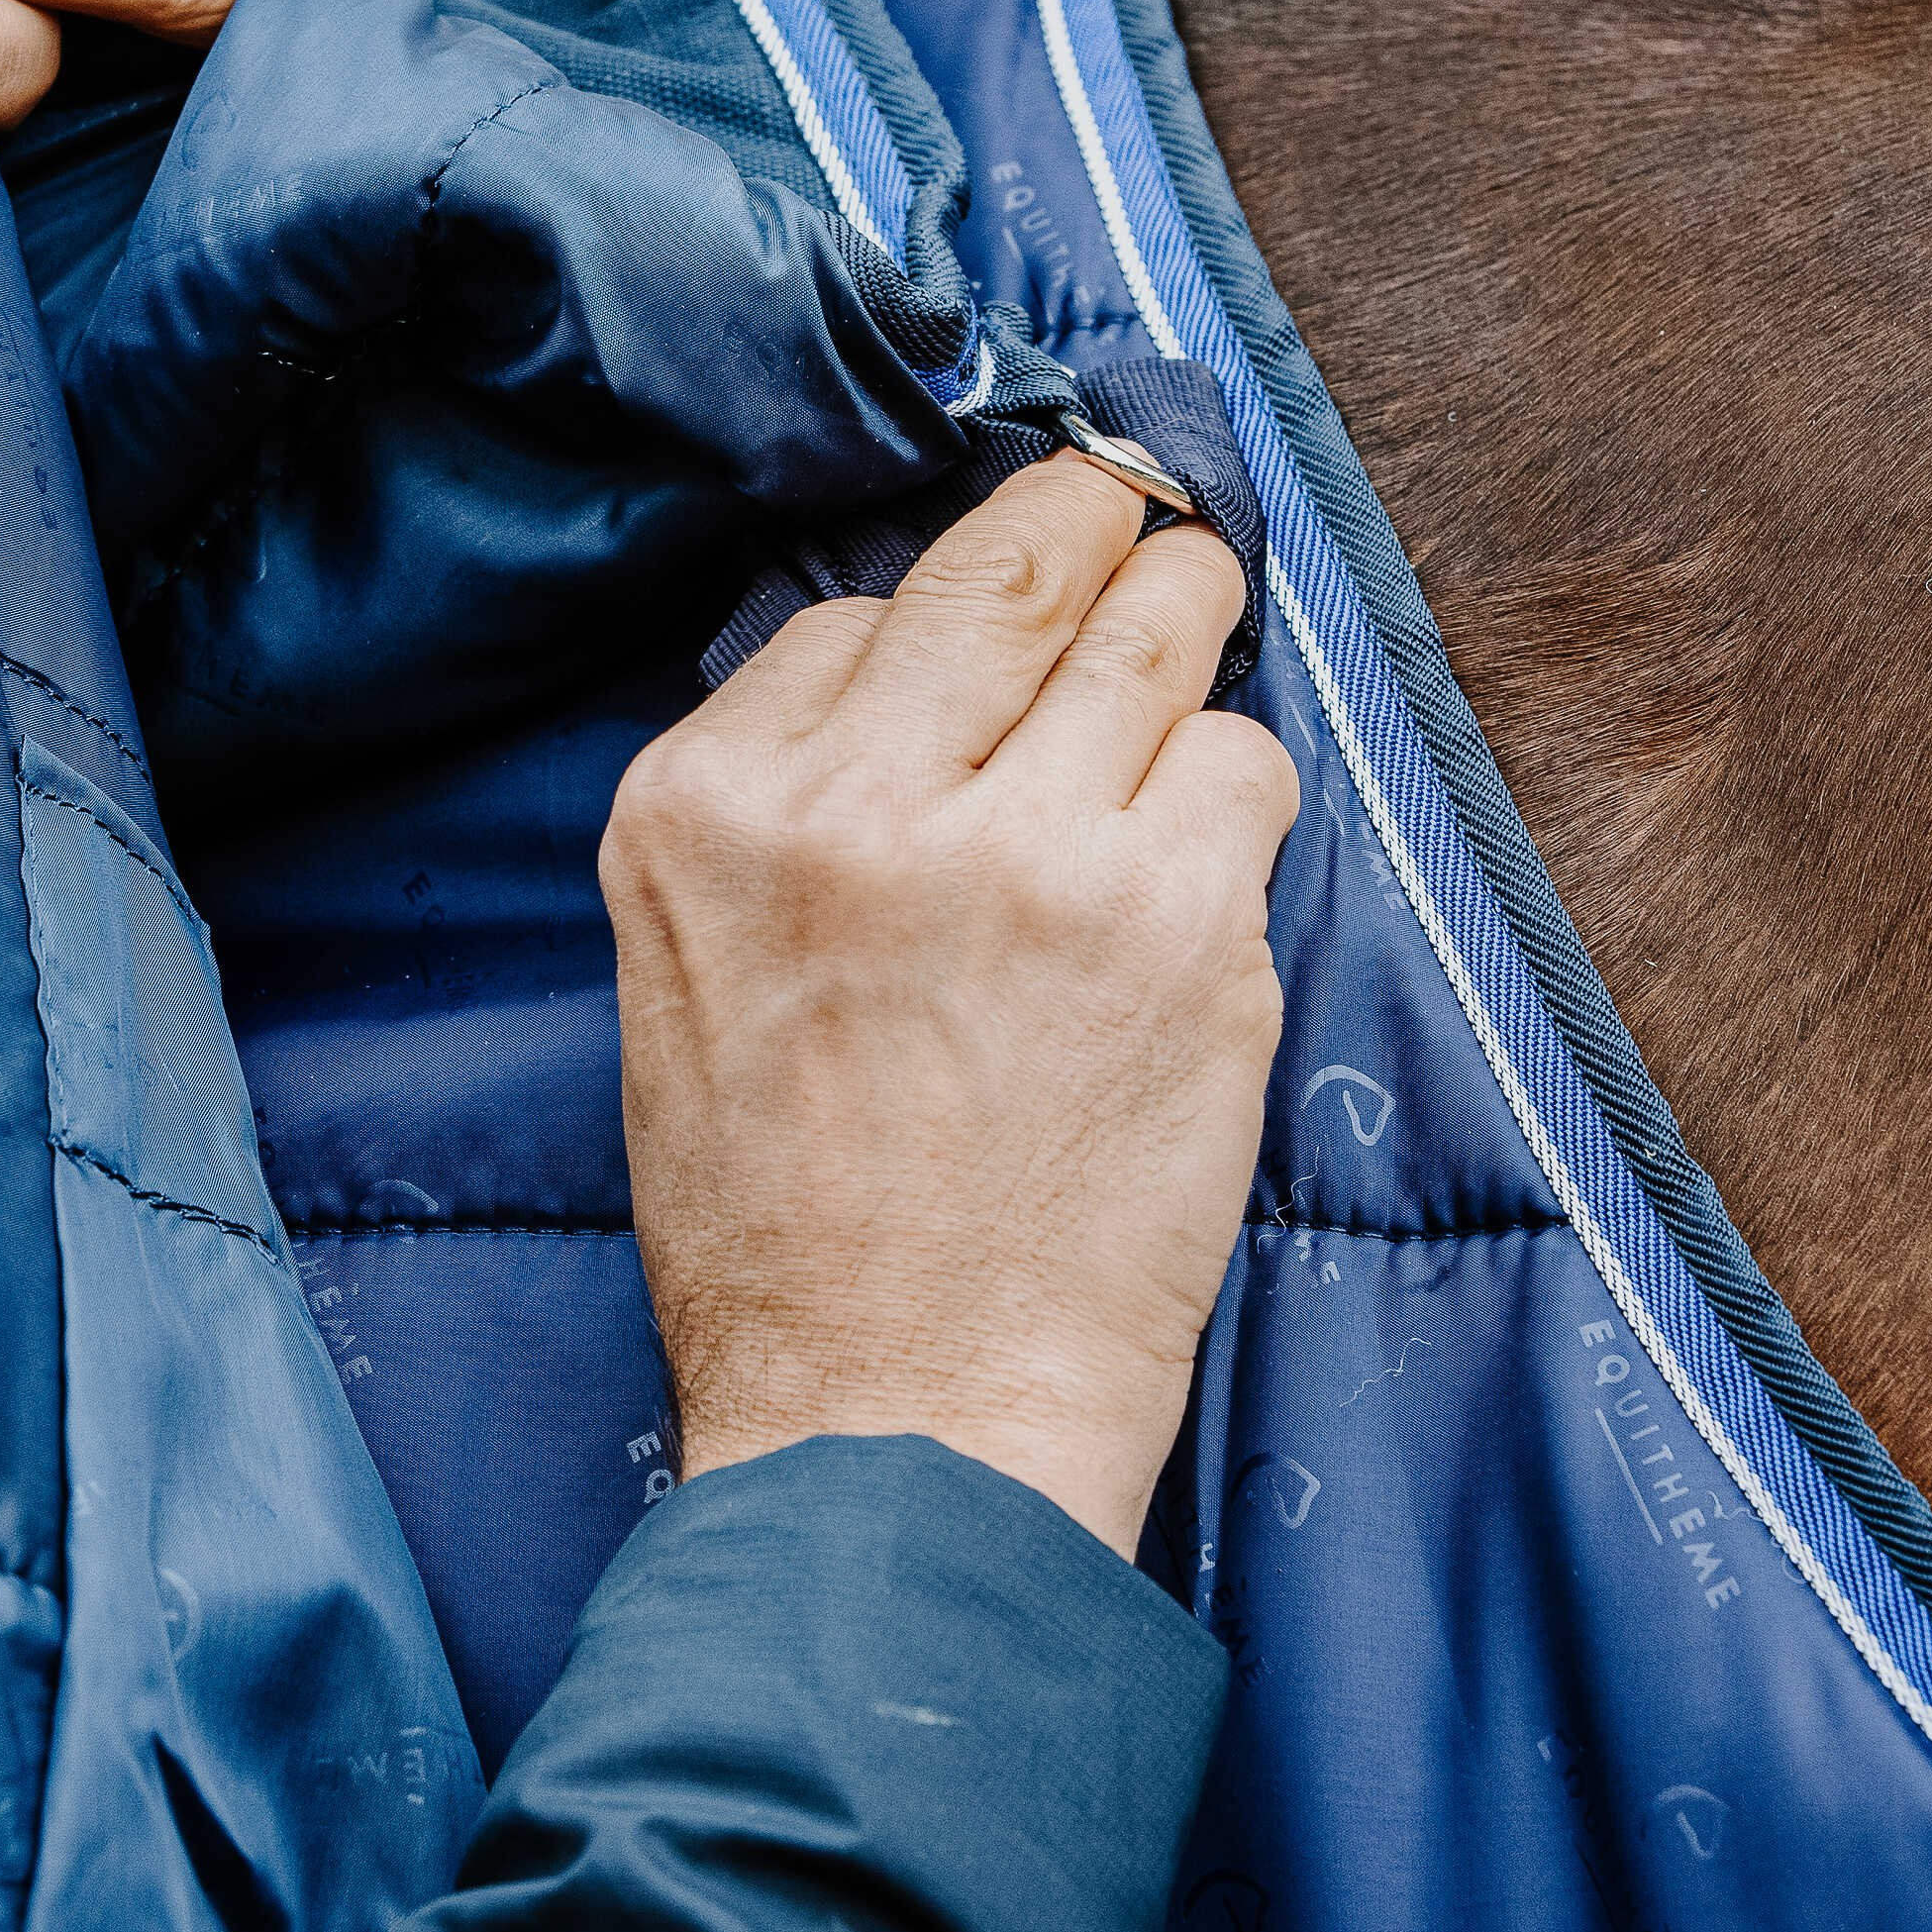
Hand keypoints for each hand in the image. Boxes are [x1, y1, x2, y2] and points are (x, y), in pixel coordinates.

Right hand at [600, 460, 1298, 1555]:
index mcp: (702, 812)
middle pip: (1014, 558)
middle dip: (1097, 517)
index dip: (942, 630)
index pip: (856, 617)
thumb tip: (917, 682)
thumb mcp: (687, 988)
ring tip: (1188, 654)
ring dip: (1187, 628)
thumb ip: (780, 818)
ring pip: (1160, 627)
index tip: (990, 647)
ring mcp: (1027, 854)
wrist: (898, 1422)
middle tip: (1139, 509)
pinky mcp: (1177, 926)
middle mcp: (853, 805)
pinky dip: (1233, 800)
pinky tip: (1194, 880)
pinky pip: (1245, 766)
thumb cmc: (789, 1237)